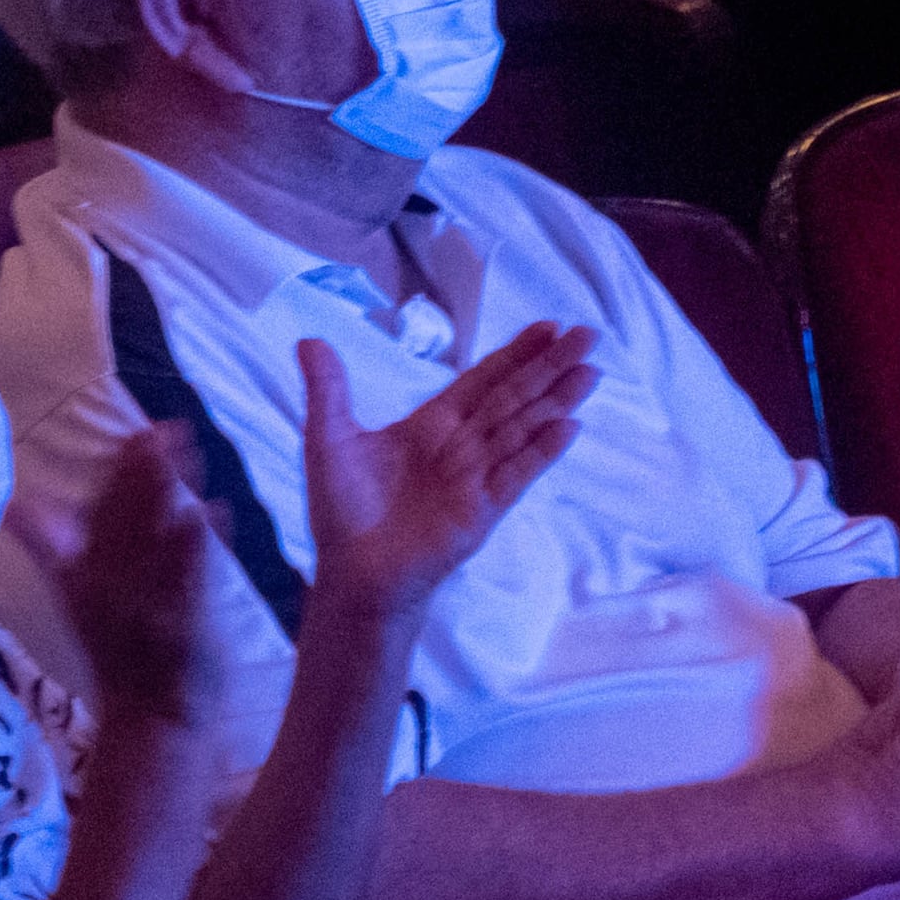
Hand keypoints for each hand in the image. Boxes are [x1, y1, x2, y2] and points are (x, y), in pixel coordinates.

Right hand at [53, 421, 232, 731]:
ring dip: (171, 495)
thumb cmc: (116, 651)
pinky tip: (210, 510)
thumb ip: (45, 544)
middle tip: (160, 427)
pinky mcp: (188, 623)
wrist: (149, 717)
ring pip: (158, 539)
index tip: (135, 433)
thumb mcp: (72, 597)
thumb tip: (11, 504)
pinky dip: (197, 547)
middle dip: (144, 474)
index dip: (119, 472)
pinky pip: (190, 579)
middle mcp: (114, 585)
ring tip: (186, 450)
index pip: (99, 514)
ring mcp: (152, 603)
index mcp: (85, 574)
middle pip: (128, 519)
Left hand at [298, 328, 589, 622]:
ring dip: (556, 400)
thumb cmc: (342, 511)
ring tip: (590, 372)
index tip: (548, 326)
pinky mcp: (480, 511)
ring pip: (522, 429)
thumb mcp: (328, 439)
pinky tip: (569, 426)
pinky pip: (515, 475)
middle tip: (587, 334)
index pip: (483, 380)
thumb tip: (309, 340)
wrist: (351, 573)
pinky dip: (541, 452)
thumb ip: (328, 390)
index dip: (515, 353)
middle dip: (549, 366)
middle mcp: (461, 446)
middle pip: (513, 397)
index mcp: (431, 424)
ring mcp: (475, 478)